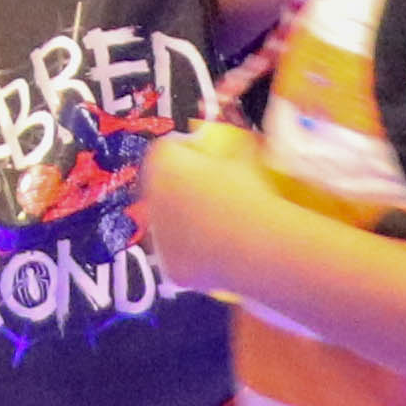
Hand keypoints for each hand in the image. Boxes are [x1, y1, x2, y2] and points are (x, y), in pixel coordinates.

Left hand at [129, 115, 278, 302]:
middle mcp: (150, 195)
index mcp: (164, 161)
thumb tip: (237, 141)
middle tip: (212, 196)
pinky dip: (194, 256)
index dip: (188, 154)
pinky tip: (219, 253)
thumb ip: (231, 146)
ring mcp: (157, 233)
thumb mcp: (245, 158)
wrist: (254, 243)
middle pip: (162, 186)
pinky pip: (179, 256)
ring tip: (220, 226)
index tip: (206, 161)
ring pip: (168, 224)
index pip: (168, 150)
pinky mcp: (168, 264)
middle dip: (182, 189)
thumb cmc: (250, 194)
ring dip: (185, 223)